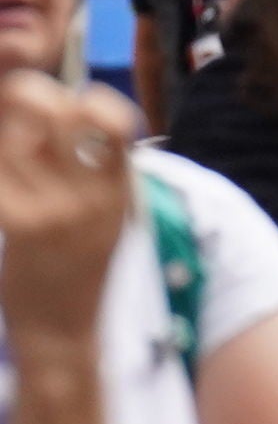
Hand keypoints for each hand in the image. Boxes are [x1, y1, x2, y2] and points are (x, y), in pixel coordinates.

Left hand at [0, 76, 138, 350]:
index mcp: (119, 188)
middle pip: (58, 113)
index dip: (92, 100)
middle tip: (18, 106)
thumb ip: (92, 171)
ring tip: (3, 146)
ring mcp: (54, 209)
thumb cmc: (77, 267)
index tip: (75, 105)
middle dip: (30, 95)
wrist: (63, 328)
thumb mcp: (105, 217)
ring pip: (13, 139)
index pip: (114, 121)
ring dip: (2, 132)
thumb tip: (62, 114)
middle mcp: (90, 194)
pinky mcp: (17, 225)